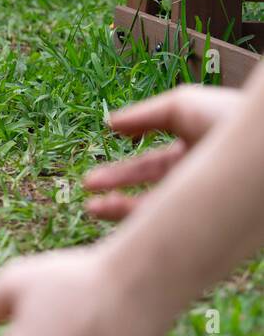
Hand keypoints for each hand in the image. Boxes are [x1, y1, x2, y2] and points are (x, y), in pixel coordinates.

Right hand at [84, 85, 243, 220]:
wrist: (261, 149)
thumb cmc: (231, 119)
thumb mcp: (182, 106)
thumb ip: (143, 116)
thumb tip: (109, 123)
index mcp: (195, 150)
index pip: (150, 165)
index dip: (121, 171)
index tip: (94, 177)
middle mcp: (199, 178)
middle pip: (150, 191)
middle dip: (115, 194)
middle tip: (88, 196)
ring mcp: (205, 200)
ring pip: (158, 212)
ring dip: (122, 212)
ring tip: (93, 209)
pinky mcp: (208, 222)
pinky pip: (173, 230)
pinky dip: (144, 227)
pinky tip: (124, 224)